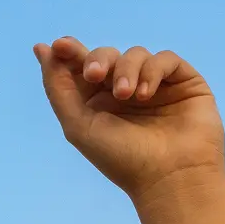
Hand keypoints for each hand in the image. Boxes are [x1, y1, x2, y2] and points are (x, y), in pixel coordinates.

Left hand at [33, 36, 224, 200]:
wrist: (169, 177)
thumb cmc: (122, 159)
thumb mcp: (78, 125)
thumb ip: (58, 88)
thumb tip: (41, 48)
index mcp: (99, 104)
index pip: (82, 68)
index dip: (70, 53)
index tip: (60, 46)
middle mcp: (126, 93)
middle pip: (107, 56)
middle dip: (98, 60)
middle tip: (94, 75)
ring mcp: (155, 86)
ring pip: (135, 54)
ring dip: (126, 70)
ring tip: (127, 96)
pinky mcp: (183, 82)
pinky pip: (164, 58)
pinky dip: (152, 70)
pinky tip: (146, 94)